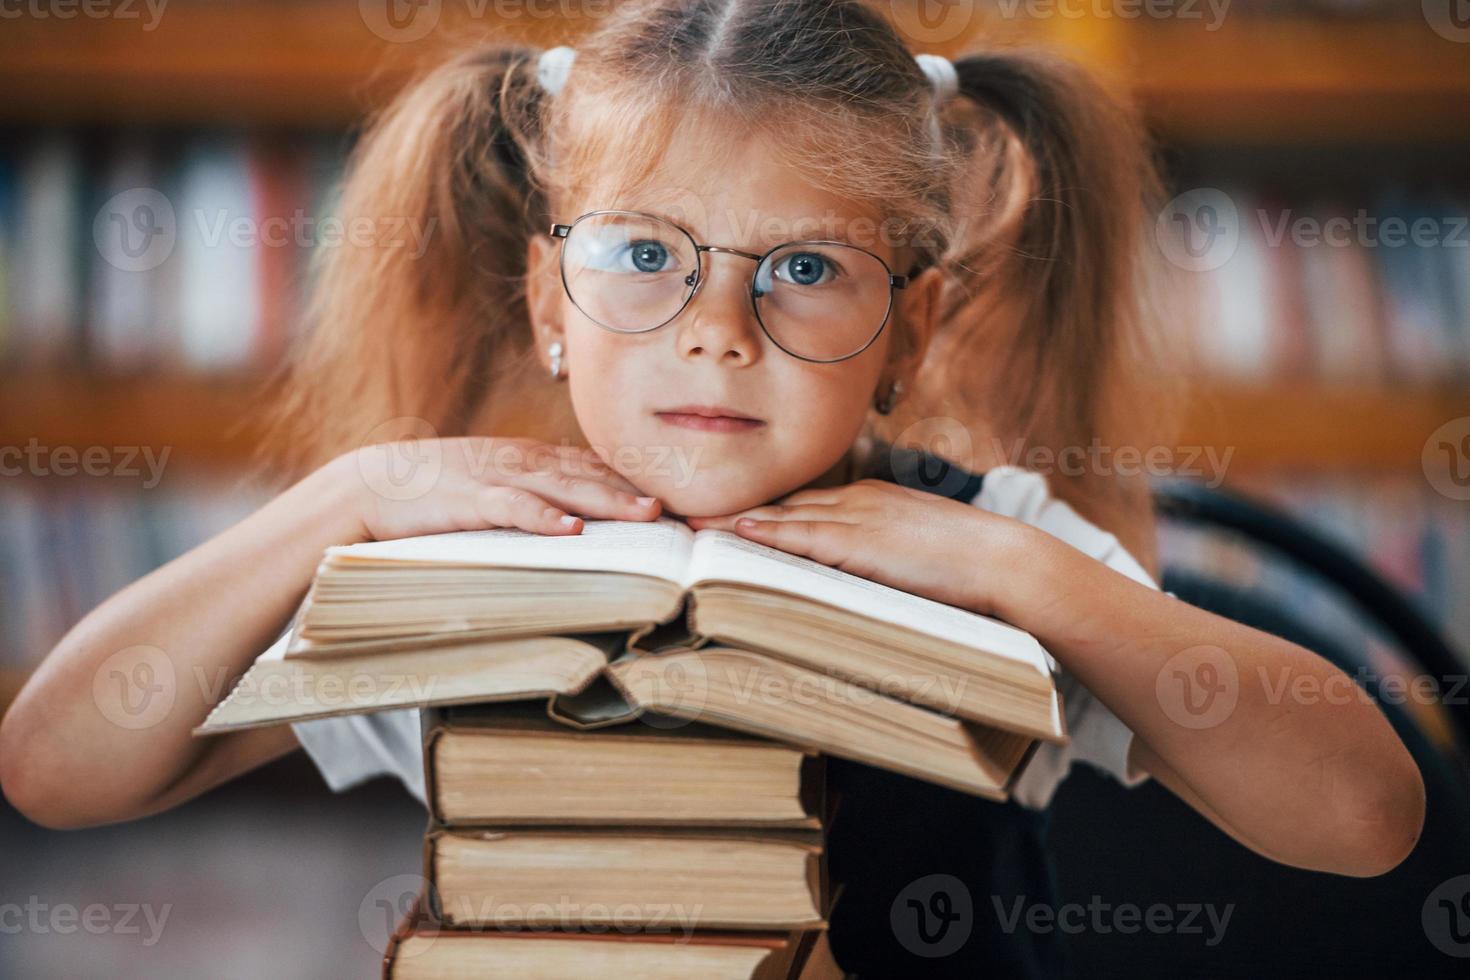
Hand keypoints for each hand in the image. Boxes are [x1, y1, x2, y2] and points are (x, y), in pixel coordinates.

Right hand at [331, 436, 661, 542]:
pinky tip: (570, 531)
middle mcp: (522, 462)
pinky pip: (511, 508)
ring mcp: (496, 478)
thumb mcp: (496, 489)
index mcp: (531, 460)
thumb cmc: (435, 493)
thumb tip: (584, 520)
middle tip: (688, 510)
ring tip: (649, 515)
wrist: (369, 485)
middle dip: (642, 491)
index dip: (641, 483)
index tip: (684, 502)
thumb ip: (538, 497)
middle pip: (593, 474)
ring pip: (564, 487)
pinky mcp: (468, 499)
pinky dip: (542, 518)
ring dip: (608, 501)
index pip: (598, 468)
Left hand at [685, 478, 1034, 616]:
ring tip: (691, 525)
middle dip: (734, 511)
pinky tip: (733, 534)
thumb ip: (876, 558)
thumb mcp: (912, 553)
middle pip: (781, 504)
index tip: (720, 518)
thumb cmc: (968, 567)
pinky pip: (801, 535)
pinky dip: (764, 533)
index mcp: (868, 500)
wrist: (1004, 561)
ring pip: (782, 515)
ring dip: (735, 520)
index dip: (758, 513)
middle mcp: (856, 500)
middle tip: (687, 515)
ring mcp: (858, 516)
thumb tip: (850, 581)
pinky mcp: (862, 540)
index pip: (799, 505)